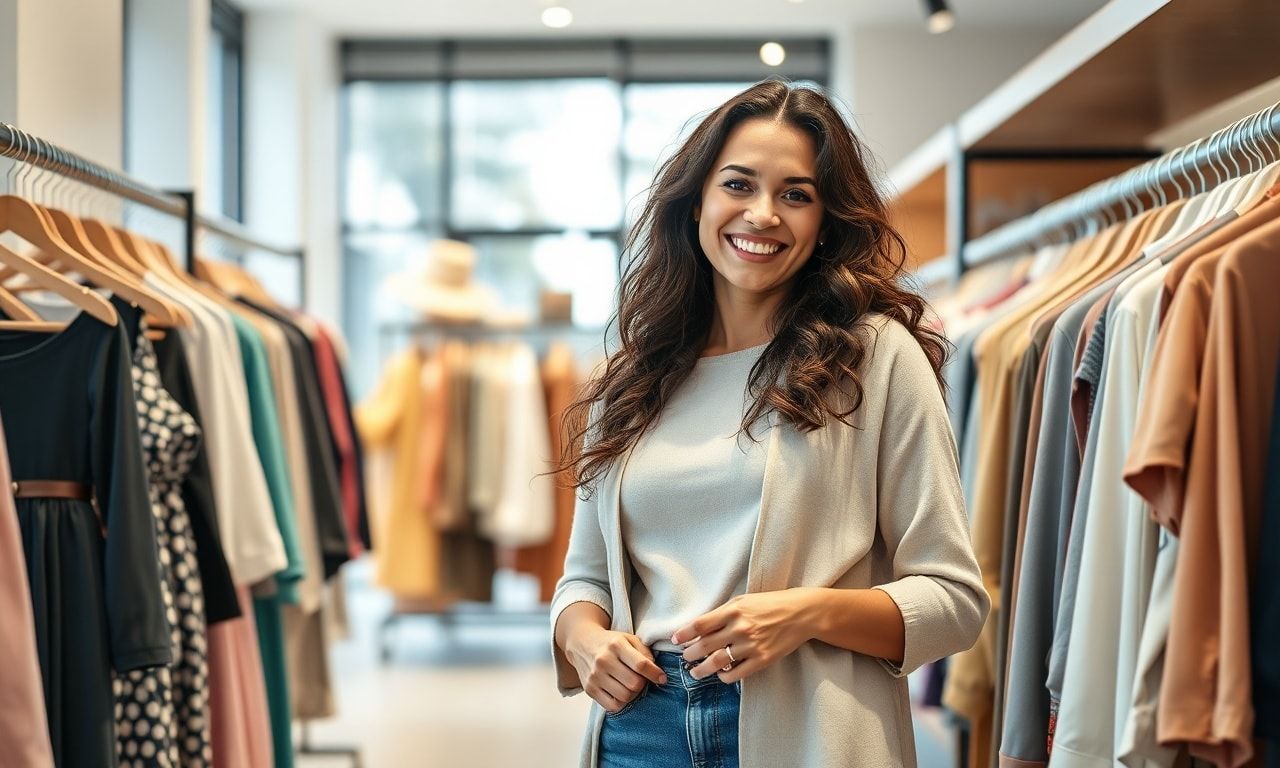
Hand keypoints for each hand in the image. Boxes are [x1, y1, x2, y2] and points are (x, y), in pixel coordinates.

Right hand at [565, 625, 666, 713]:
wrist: (582, 644)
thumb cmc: (610, 642)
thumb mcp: (629, 639)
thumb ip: (644, 653)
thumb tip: (656, 672)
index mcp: (616, 645)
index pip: (641, 665)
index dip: (655, 674)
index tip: (662, 679)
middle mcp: (604, 660)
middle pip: (634, 684)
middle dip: (643, 684)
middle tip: (642, 680)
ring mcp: (595, 676)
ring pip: (625, 696)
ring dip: (633, 694)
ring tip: (631, 685)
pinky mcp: (589, 689)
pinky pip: (612, 706)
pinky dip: (622, 702)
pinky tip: (622, 693)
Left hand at [672, 589, 814, 683]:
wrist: (801, 613)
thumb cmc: (770, 604)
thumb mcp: (744, 601)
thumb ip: (723, 613)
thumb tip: (700, 628)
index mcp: (733, 610)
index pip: (700, 624)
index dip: (684, 633)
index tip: (675, 639)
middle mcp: (740, 628)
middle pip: (705, 645)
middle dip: (690, 654)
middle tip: (685, 657)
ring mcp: (751, 645)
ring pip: (717, 662)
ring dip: (701, 669)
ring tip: (695, 672)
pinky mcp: (762, 659)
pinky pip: (736, 674)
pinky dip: (724, 676)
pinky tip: (720, 675)